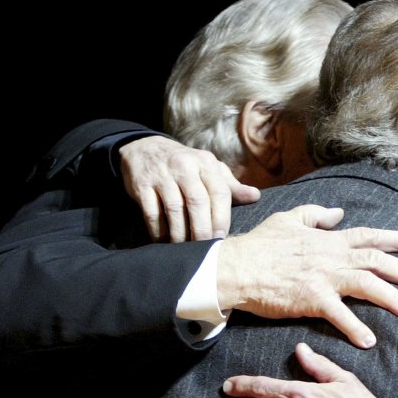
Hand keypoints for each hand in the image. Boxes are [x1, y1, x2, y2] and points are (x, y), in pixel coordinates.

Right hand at [119, 135, 260, 241]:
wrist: (145, 149)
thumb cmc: (186, 165)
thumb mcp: (209, 168)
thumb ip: (230, 185)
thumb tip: (255, 197)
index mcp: (205, 163)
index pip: (219, 192)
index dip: (222, 217)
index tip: (222, 237)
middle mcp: (184, 166)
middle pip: (198, 202)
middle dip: (203, 229)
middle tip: (205, 247)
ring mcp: (162, 175)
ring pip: (174, 209)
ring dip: (180, 233)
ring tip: (185, 248)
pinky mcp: (142, 185)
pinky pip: (152, 213)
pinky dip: (159, 231)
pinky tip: (164, 241)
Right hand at [218, 205, 397, 347]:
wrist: (237, 266)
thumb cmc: (260, 244)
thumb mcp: (289, 218)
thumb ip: (316, 215)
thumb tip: (338, 213)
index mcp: (329, 240)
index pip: (370, 237)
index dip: (396, 239)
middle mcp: (332, 257)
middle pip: (377, 262)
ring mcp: (324, 278)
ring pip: (368, 285)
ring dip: (392, 298)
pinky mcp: (312, 300)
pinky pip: (340, 315)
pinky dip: (356, 328)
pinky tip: (369, 340)